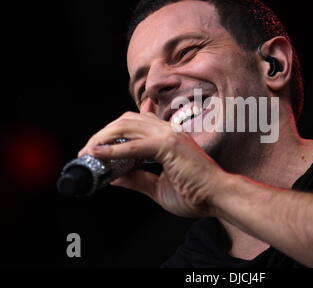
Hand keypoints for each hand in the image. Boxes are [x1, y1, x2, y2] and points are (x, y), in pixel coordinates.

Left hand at [78, 111, 226, 216]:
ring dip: (103, 138)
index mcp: (168, 136)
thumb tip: (113, 176)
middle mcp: (168, 130)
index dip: (112, 132)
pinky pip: (134, 146)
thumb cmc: (196, 193)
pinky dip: (114, 150)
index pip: (134, 123)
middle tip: (87, 151)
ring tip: (89, 152)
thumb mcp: (158, 187)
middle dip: (102, 134)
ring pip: (126, 126)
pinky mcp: (169, 146)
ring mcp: (169, 135)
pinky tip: (98, 154)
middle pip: (125, 120)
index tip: (95, 147)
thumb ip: (136, 179)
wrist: (219, 197)